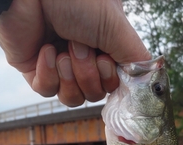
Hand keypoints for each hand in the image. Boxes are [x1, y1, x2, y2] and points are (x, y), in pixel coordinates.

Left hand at [0, 0, 150, 105]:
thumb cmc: (77, 0)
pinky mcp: (35, 69)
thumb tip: (148, 82)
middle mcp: (83, 56)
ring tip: (62, 50)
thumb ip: (136, 58)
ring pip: (72, 98)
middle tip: (78, 46)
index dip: (110, 79)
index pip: (114, 82)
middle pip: (94, 94)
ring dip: (70, 76)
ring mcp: (59, 64)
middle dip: (88, 73)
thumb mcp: (117, 28)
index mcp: (104, 46)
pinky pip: (46, 91)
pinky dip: (48, 73)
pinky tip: (46, 50)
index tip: (105, 60)